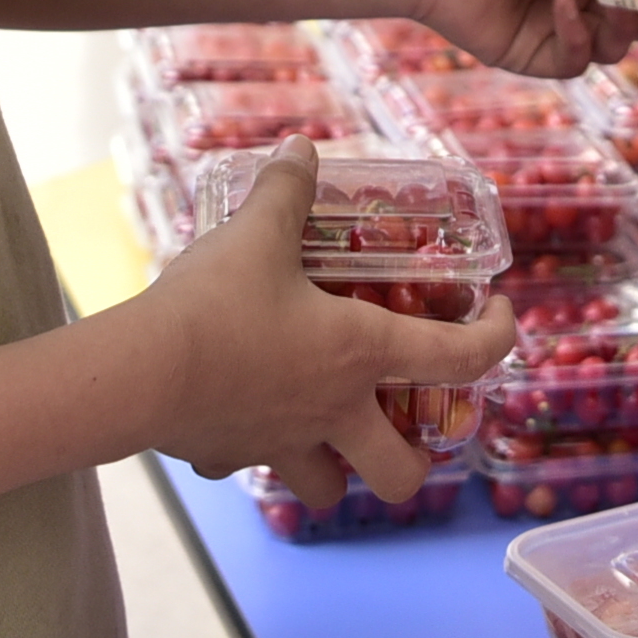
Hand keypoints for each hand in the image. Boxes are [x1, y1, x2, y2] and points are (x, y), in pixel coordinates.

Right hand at [126, 144, 519, 506]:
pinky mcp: (229, 458)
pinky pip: (251, 464)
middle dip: (414, 460)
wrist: (140, 373)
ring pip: (329, 490)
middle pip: (402, 475)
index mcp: (361, 354)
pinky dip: (254, 448)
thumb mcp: (257, 233)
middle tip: (403, 422)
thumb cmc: (217, 304)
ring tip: (324, 430)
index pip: (462, 358)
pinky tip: (238, 414)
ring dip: (337, 468)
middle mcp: (334, 412)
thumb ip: (286, 190)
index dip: (497, 338)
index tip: (497, 316)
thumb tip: (301, 147)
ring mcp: (282, 444)